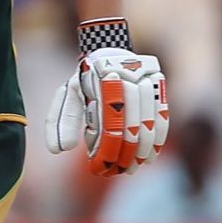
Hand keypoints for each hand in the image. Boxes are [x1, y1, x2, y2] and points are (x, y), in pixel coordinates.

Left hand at [45, 47, 168, 175]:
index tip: (100, 166)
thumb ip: (61, 121)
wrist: (109, 51)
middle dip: (127, 151)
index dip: (106, 147)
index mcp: (99, 80)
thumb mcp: (68, 95)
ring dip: (143, 148)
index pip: (106, 122)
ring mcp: (144, 78)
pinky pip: (162, 114)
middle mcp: (124, 77)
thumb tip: (59, 150)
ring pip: (148, 120)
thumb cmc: (85, 80)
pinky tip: (151, 154)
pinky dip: (158, 136)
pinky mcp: (159, 83)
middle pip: (130, 123)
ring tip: (135, 166)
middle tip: (120, 171)